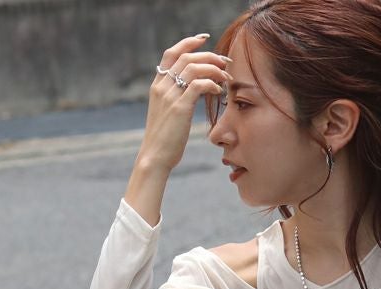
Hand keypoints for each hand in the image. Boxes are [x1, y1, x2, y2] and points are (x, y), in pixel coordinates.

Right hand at [138, 34, 231, 171]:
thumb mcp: (168, 114)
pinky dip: (211, 84)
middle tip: (225, 62)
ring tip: (226, 76)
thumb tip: (194, 92)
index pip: (171, 53)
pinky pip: (198, 85)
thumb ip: (177, 99)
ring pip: (193, 68)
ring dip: (213, 68)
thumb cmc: (164, 140)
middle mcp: (162, 87)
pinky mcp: (179, 108)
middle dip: (209, 55)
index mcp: (157, 86)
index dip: (188, 43)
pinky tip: (219, 91)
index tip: (204, 39)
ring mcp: (170, 96)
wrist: (155, 157)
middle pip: (186, 57)